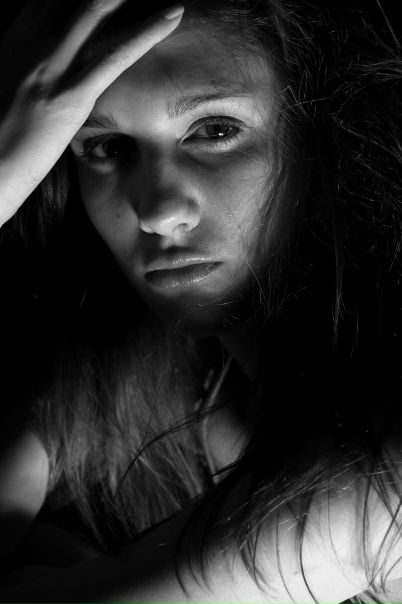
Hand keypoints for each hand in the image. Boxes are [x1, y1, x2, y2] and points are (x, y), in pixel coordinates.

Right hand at [0, 0, 183, 226]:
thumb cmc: (2, 133)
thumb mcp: (15, 84)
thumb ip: (37, 60)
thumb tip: (61, 55)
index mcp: (19, 36)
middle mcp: (34, 42)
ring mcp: (51, 67)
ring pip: (96, 8)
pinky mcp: (71, 97)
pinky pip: (115, 56)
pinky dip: (148, 31)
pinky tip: (173, 14)